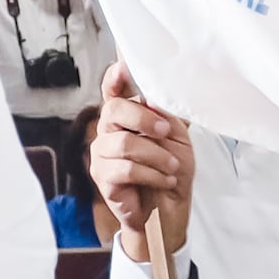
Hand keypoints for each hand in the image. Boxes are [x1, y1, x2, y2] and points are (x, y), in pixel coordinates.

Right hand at [82, 66, 199, 246]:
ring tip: (171, 167)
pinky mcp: (102, 177)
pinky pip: (125, 168)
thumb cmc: (171, 172)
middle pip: (115, 110)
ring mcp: (102, 154)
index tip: (122, 67)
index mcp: (126, 117)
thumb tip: (154, 99)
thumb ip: (165, 117)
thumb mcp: (177, 139)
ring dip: (155, 155)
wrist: (168, 212)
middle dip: (144, 119)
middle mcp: (108, 131)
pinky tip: (164, 180)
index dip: (114, 78)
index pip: (113, 91)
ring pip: (124, 142)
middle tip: (165, 133)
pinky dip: (152, 174)